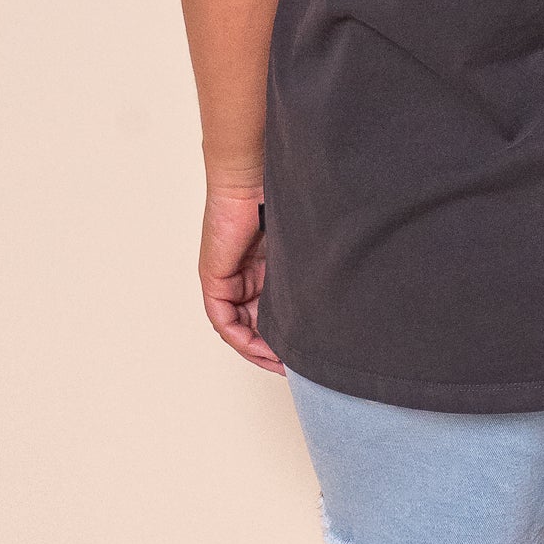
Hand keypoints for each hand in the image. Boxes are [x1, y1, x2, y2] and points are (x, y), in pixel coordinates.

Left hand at [198, 187, 285, 374]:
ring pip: (239, 326)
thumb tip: (329, 300)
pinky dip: (240, 335)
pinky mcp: (214, 278)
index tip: (302, 354)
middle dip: (273, 348)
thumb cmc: (279, 199)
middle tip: (294, 366)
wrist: (252, 177)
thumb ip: (303, 274)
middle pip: (255, 323)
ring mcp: (226, 278)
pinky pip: (223, 319)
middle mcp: (243, 276)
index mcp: (262, 268)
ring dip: (257, 347)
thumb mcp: (296, 249)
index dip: (283, 337)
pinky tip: (258, 346)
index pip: (269, 312)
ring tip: (280, 362)